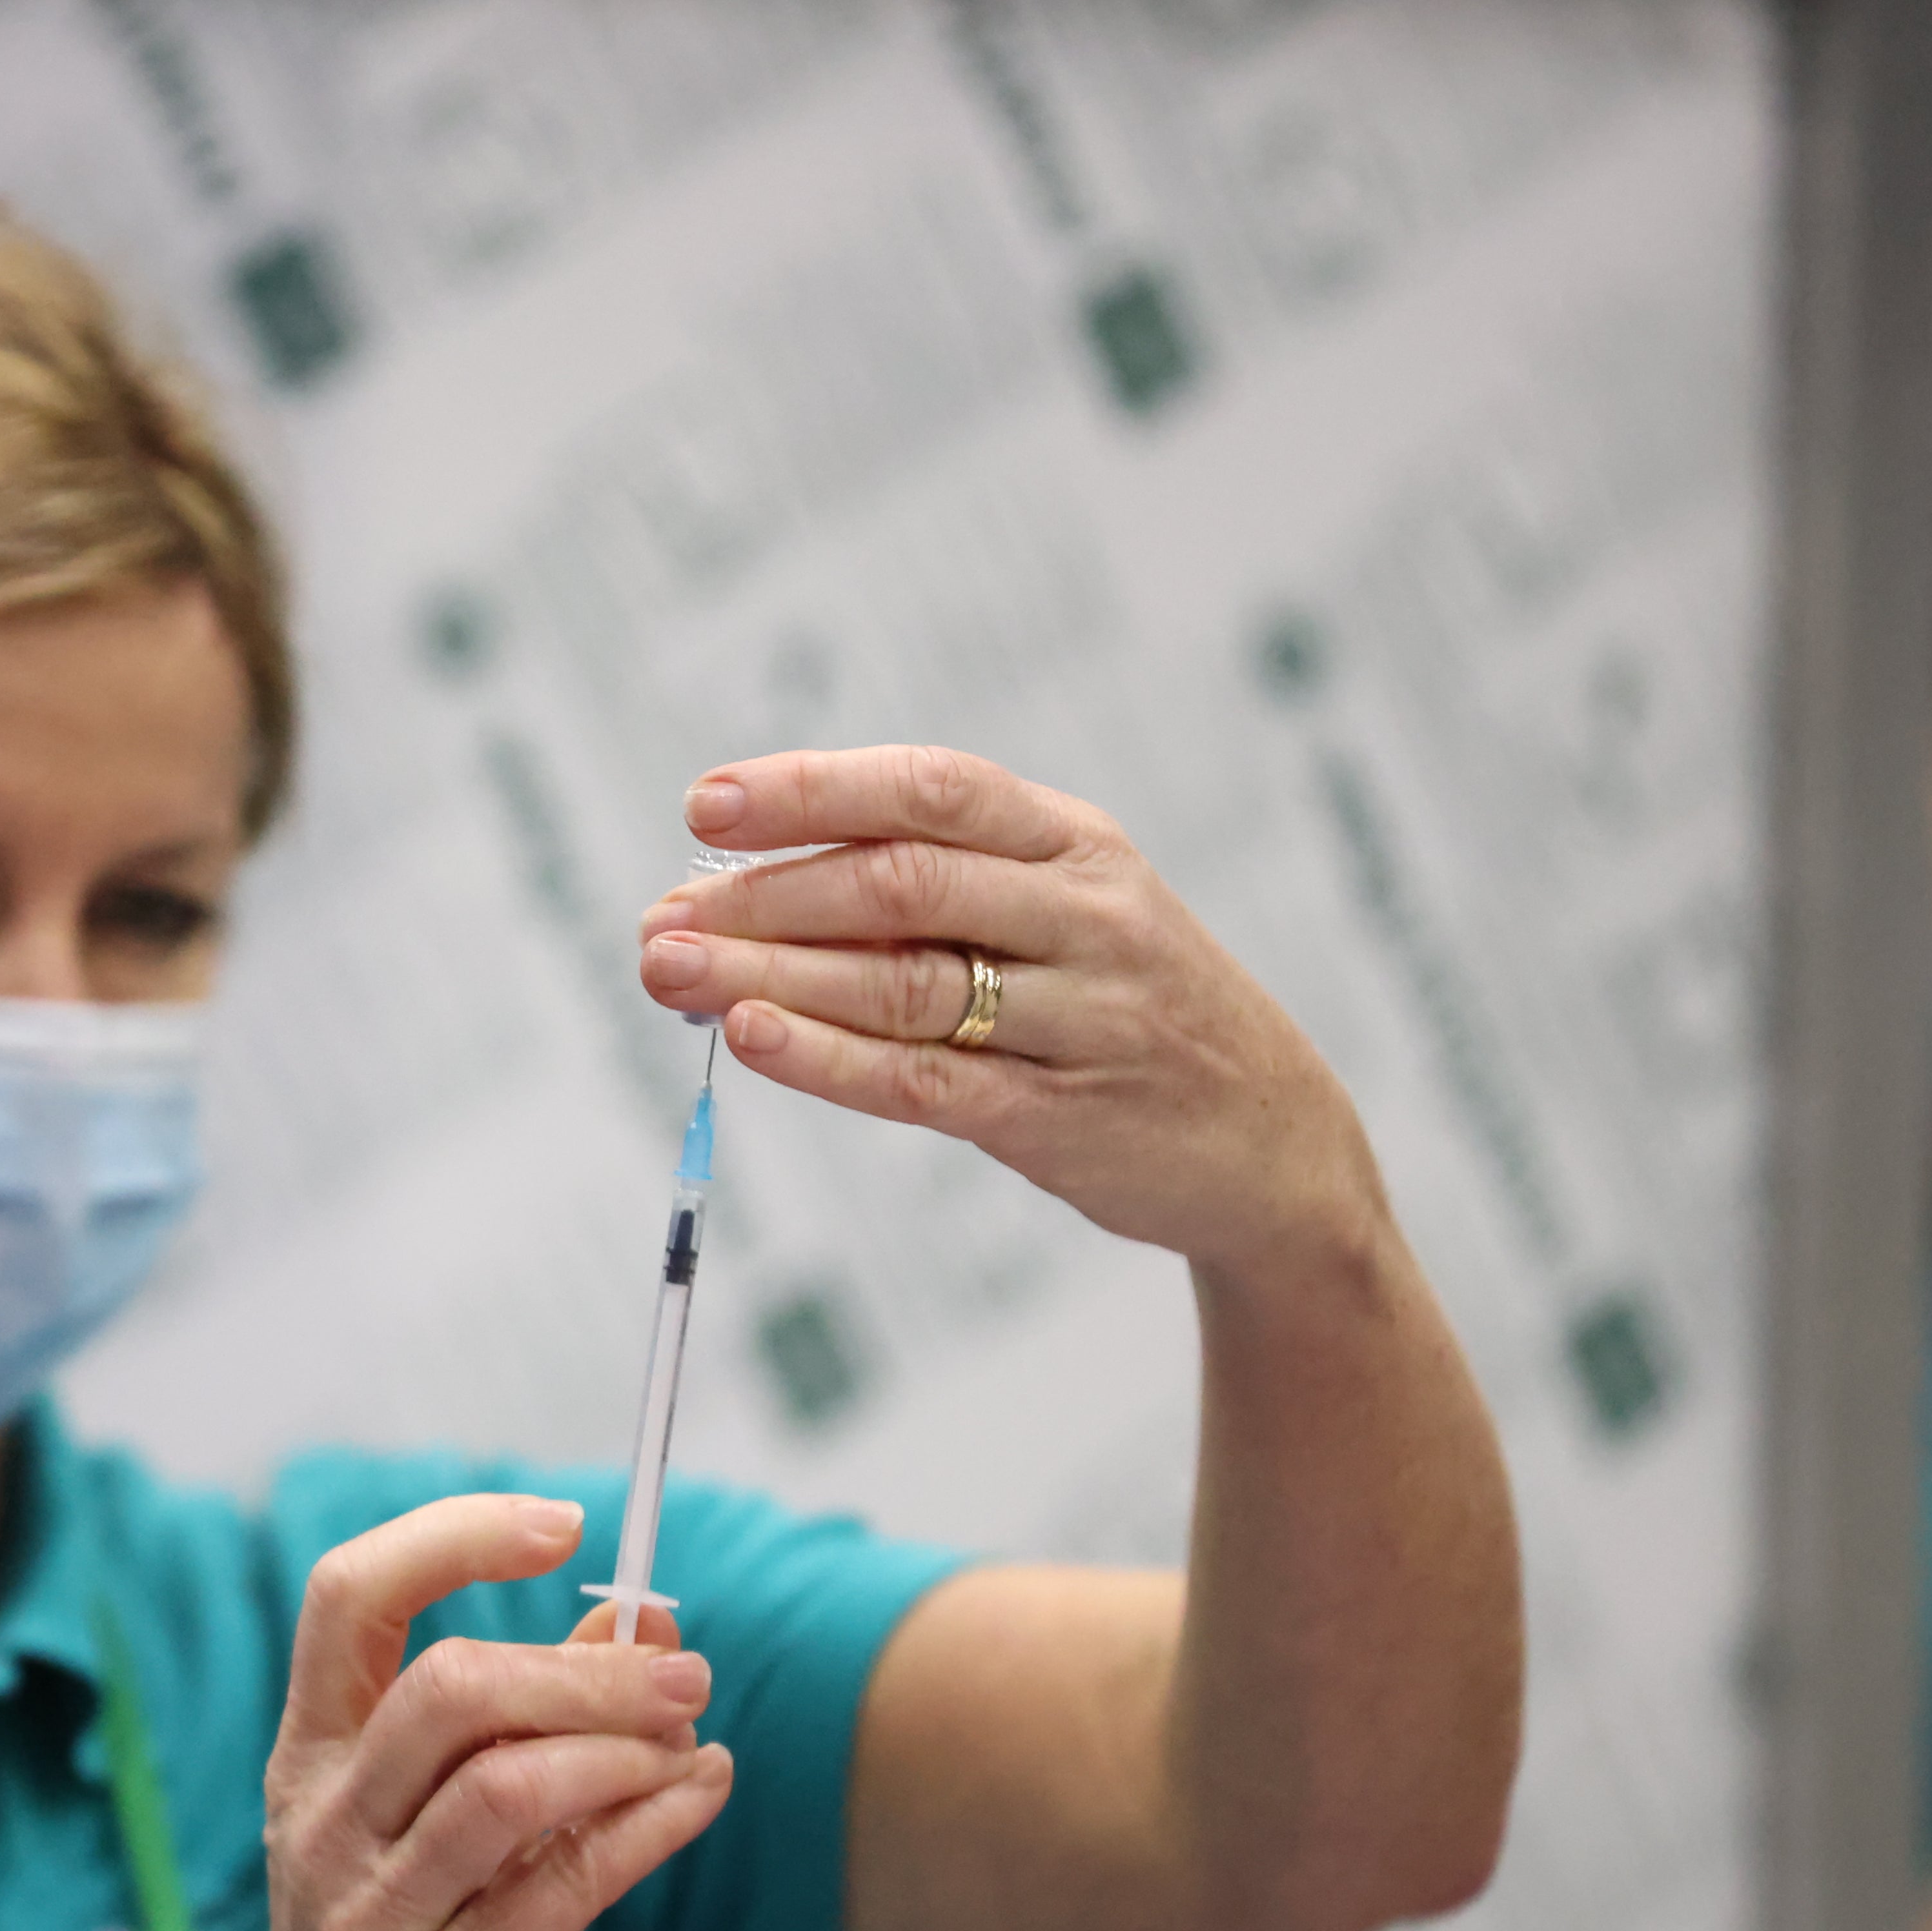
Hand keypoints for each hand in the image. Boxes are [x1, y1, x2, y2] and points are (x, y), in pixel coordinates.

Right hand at [211, 1494, 729, 1930]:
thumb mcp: (417, 1826)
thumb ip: (519, 1722)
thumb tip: (641, 1621)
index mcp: (309, 1758)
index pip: (350, 1596)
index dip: (453, 1535)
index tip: (561, 1522)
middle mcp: (327, 1823)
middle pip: (450, 1687)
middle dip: (585, 1666)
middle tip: (684, 1668)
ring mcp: (376, 1914)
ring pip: (508, 1785)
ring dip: (624, 1748)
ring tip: (693, 1738)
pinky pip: (564, 1888)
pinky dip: (651, 1829)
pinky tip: (700, 1798)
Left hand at [634, 745, 1380, 1275]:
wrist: (1271, 1141)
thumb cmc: (1123, 1006)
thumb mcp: (1062, 911)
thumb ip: (928, 891)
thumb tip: (736, 889)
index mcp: (1076, 843)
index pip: (931, 790)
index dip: (812, 789)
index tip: (703, 805)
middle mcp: (1087, 916)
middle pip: (901, 883)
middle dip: (762, 896)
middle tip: (660, 918)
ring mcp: (1082, 1018)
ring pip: (901, 982)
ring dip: (768, 975)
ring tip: (668, 971)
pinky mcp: (1061, 1119)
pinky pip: (923, 1082)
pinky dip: (827, 1059)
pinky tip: (751, 1037)